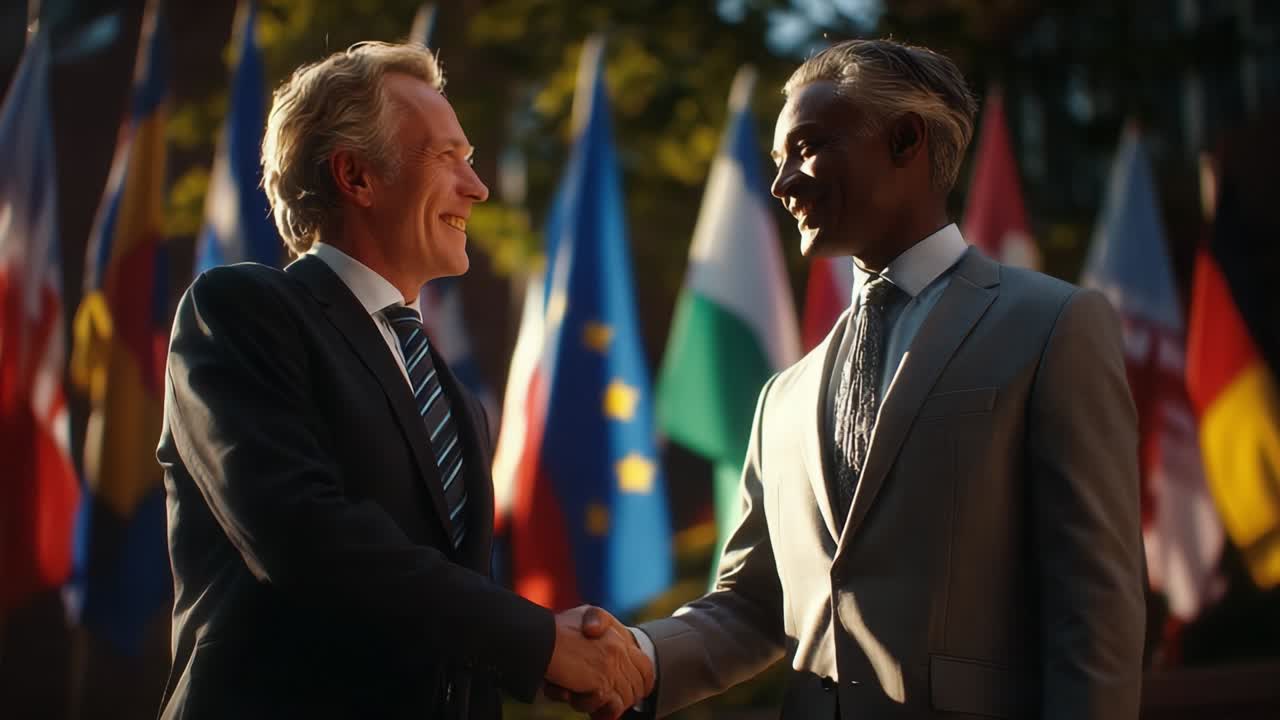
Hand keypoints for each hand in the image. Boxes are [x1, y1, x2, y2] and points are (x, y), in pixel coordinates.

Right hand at [543, 605, 652, 719]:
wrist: (539, 638)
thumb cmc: (557, 629)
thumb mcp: (583, 617)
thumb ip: (599, 625)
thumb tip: (602, 640)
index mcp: (618, 636)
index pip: (645, 665)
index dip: (644, 682)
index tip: (636, 693)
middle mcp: (619, 650)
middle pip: (637, 685)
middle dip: (626, 699)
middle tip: (607, 704)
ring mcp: (611, 666)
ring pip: (625, 698)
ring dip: (608, 706)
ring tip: (585, 700)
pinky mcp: (601, 682)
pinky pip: (612, 704)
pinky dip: (599, 709)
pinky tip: (580, 700)